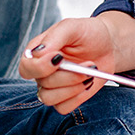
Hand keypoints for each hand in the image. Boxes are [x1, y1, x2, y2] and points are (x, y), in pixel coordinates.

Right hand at [19, 12, 134, 114]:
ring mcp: (53, 87)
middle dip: (68, 76)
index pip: (26, 68)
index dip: (40, 67)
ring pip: (49, 99)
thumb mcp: (72, 27)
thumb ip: (54, 37)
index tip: (59, 58)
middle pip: (42, 84)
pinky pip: (63, 108)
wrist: (108, 45)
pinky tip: (87, 83)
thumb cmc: (87, 33)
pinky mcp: (66, 98)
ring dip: (73, 87)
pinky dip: (78, 97)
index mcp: (37, 53)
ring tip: (89, 73)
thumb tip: (38, 54)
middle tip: (88, 63)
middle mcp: (42, 72)